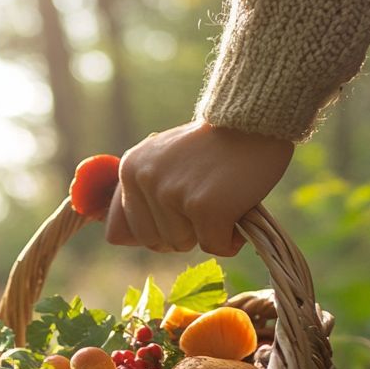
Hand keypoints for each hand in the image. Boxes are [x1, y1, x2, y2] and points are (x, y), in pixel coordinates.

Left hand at [104, 122, 293, 255]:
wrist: (255, 122)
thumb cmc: (212, 147)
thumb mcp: (162, 160)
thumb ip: (140, 193)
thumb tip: (114, 238)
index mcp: (130, 168)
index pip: (120, 230)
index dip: (154, 229)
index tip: (176, 212)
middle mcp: (145, 179)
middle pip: (153, 241)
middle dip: (181, 232)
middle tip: (204, 199)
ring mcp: (173, 194)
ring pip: (182, 244)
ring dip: (207, 231)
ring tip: (221, 197)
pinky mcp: (205, 208)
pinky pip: (214, 246)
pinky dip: (231, 239)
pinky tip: (238, 208)